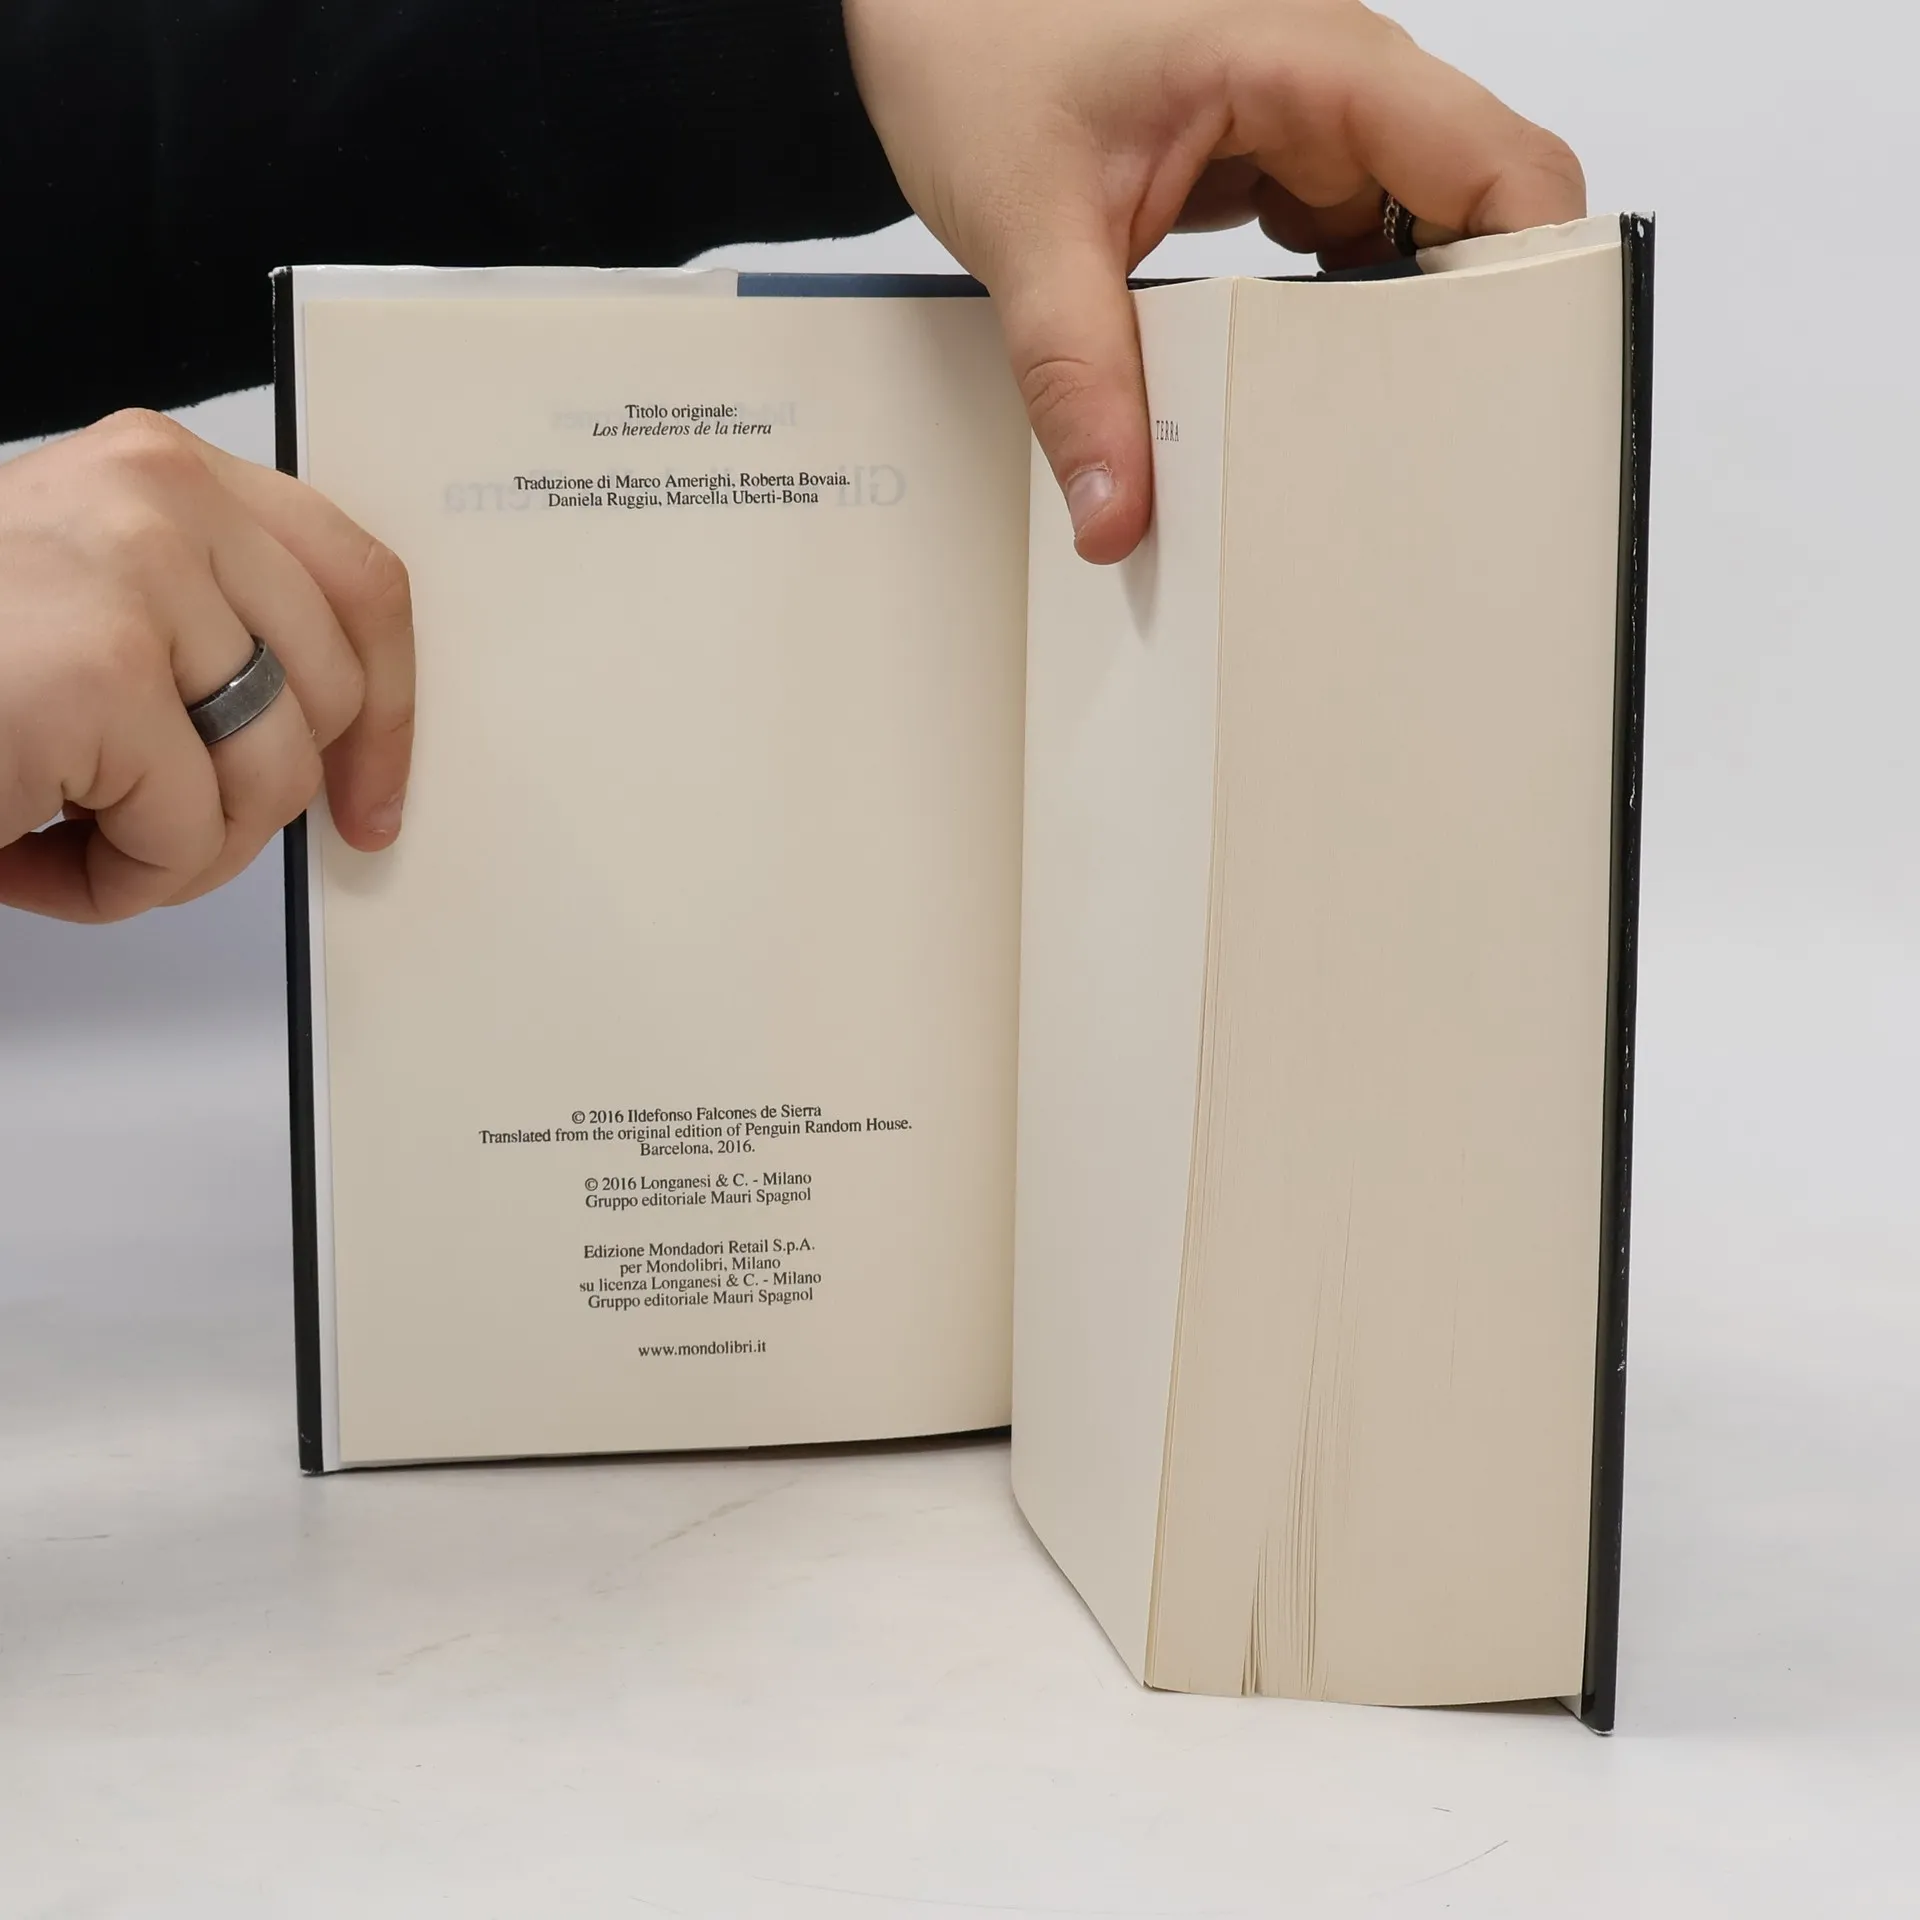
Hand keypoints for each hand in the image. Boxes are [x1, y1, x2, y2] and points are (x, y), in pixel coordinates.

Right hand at [0, 410, 412, 921]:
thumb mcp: (91, 614)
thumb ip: (208, 636)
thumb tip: (345, 746)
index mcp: (163, 469)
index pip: (361, 582)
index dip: (391, 710)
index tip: (373, 795)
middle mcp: (155, 496)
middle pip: (332, 697)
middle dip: (252, 799)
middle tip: (145, 819)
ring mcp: (129, 576)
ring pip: (272, 778)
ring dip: (175, 851)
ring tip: (64, 828)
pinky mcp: (95, 674)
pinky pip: (189, 839)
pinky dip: (112, 888)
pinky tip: (23, 849)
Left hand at [844, 0, 1586, 562]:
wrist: (915, 17)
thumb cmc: (970, 49)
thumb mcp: (1027, 227)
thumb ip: (1077, 378)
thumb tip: (1116, 514)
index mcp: (1313, 62)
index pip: (1498, 165)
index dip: (1534, 278)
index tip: (1519, 394)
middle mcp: (1333, 85)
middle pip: (1469, 215)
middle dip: (1460, 332)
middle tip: (1432, 452)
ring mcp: (1306, 125)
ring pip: (1406, 242)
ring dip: (1392, 338)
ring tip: (1369, 443)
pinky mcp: (1270, 163)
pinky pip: (1340, 251)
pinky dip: (1329, 324)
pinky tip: (1299, 396)